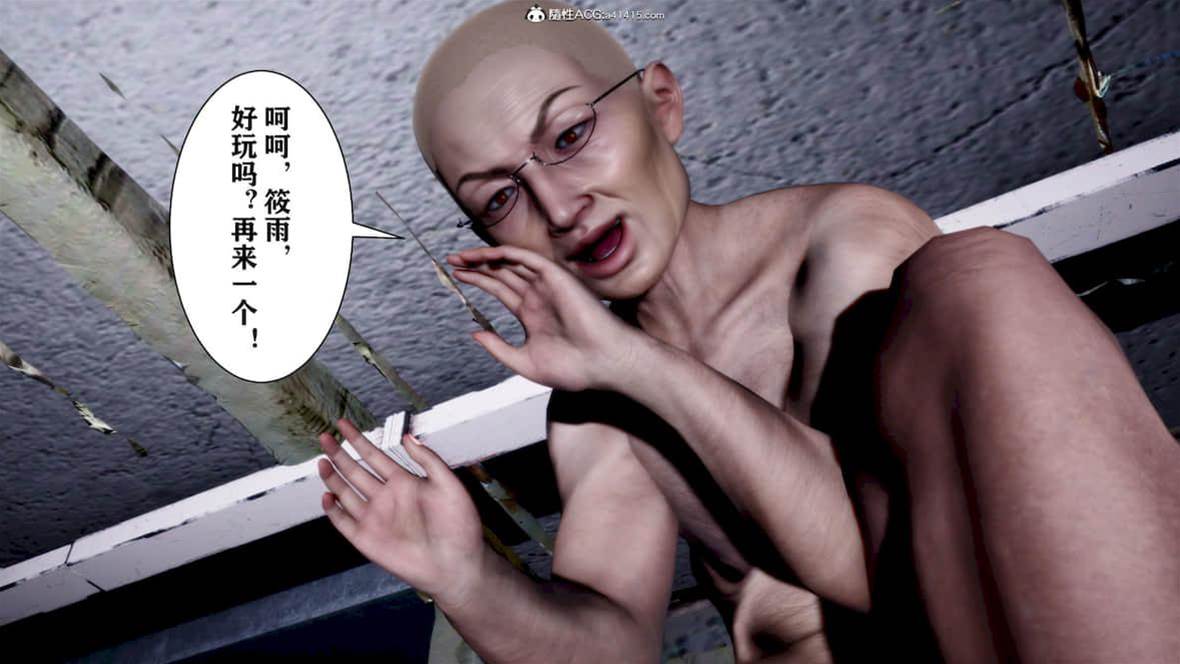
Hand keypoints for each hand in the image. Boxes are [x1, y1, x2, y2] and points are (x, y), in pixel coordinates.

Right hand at [317, 418, 483, 606]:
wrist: (457, 565)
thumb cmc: (459, 526)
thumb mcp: (449, 485)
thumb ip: (428, 460)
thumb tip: (408, 436)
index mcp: (403, 482)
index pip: (374, 456)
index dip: (358, 440)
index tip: (343, 423)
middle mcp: (386, 498)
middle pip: (355, 471)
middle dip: (339, 453)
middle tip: (325, 436)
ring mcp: (375, 519)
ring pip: (346, 493)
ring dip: (333, 477)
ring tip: (322, 460)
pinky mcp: (367, 540)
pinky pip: (345, 523)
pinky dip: (334, 511)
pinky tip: (327, 496)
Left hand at [446, 245, 638, 391]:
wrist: (605, 365)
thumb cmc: (574, 369)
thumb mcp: (524, 362)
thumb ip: (498, 347)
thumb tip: (473, 333)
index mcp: (532, 314)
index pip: (502, 290)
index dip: (479, 281)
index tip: (457, 277)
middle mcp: (539, 296)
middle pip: (502, 273)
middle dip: (477, 266)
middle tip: (452, 261)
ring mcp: (548, 286)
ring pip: (511, 263)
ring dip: (485, 257)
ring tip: (460, 257)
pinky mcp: (557, 278)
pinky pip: (527, 258)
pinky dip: (505, 254)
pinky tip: (485, 256)